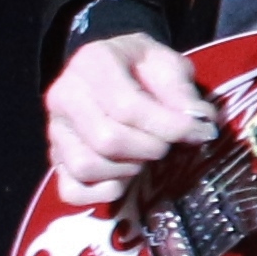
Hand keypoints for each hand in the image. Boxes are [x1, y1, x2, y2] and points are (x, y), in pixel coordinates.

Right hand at [45, 32, 215, 204]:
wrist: (114, 69)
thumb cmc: (143, 67)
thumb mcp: (167, 63)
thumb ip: (181, 90)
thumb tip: (201, 121)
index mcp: (92, 63)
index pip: (127, 106)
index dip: (170, 126)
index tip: (202, 132)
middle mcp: (64, 96)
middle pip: (106, 140)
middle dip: (150, 148)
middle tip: (169, 144)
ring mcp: (55, 129)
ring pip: (86, 166)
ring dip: (128, 169)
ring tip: (145, 154)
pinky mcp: (55, 158)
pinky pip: (71, 190)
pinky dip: (103, 192)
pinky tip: (124, 176)